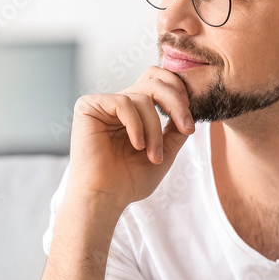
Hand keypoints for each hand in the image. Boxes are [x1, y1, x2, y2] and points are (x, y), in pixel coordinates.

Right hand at [66, 65, 195, 209]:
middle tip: (187, 128)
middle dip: (177, 104)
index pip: (159, 81)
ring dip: (155, 129)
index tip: (189, 124)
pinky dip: (136, 126)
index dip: (179, 93)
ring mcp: (103, 103)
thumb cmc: (129, 181)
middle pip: (155, 81)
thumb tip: (190, 109)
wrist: (104, 198)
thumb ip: (176, 129)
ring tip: (153, 156)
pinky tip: (137, 146)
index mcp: (135, 111)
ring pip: (143, 97)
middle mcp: (119, 103)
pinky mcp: (88, 106)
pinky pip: (124, 103)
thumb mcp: (164, 152)